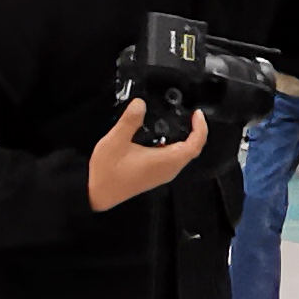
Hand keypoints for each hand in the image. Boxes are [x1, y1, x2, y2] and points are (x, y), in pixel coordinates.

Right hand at [88, 101, 205, 211]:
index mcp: (164, 161)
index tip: (197, 113)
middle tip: (190, 114)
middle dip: (195, 131)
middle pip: (192, 150)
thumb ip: (129, 121)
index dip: (200, 128)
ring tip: (179, 121)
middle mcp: (168, 170)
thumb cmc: (107, 171)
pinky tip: (162, 136)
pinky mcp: (156, 176)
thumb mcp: (115, 141)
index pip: (194, 145)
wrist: (97, 195)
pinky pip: (174, 159)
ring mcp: (163, 174)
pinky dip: (176, 146)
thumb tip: (141, 103)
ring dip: (186, 139)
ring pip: (183, 155)